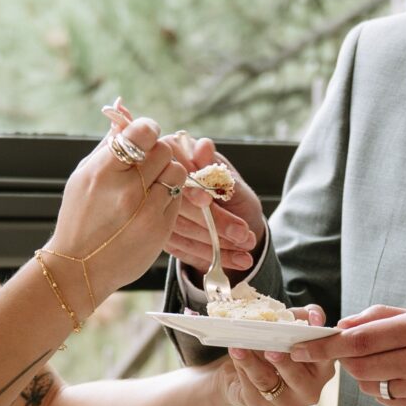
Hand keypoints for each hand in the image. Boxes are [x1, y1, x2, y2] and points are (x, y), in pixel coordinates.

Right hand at [46, 114, 186, 311]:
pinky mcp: (161, 229)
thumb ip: (107, 144)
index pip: (142, 132)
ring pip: (178, 172)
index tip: (144, 136)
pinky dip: (169, 196)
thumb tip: (123, 110)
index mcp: (103, 171)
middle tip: (148, 163)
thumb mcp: (84, 176)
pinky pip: (179, 197)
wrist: (79, 268)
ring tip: (151, 184)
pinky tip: (152, 203)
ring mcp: (147, 211)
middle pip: (164, 150)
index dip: (147, 129)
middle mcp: (127, 190)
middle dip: (158, 152)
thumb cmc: (79, 216)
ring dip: (168, 173)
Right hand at [161, 130, 263, 275]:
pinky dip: (212, 256)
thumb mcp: (233, 183)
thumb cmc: (236, 199)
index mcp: (177, 158)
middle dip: (215, 222)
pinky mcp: (161, 235)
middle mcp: (161, 183)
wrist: (238, 226)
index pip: (176, 173)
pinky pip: (183, 248)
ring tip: (247, 248)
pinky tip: (236, 260)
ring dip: (217, 243)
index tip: (207, 200)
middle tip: (244, 234)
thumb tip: (204, 146)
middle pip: (178, 204)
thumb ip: (218, 170)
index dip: (191, 188)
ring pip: (182, 229)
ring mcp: (157, 211)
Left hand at [218, 310, 336, 405]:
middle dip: (283, 362)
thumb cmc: (275, 344)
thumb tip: (314, 316)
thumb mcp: (291, 326)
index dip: (320, 344)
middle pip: (297, 377)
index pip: (326, 358)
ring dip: (252, 362)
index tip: (312, 327)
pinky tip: (236, 353)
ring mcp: (287, 402)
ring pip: (267, 380)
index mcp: (323, 368)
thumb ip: (304, 318)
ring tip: (240, 347)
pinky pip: (250, 385)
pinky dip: (242, 366)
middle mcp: (310, 390)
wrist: (243, 365)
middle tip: (272, 350)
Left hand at [335, 306, 405, 405]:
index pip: (360, 339)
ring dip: (366, 375)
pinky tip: (404, 379)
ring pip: (371, 387)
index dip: (325, 345)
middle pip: (359, 366)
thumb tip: (346, 323)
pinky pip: (390, 401)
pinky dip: (385, 390)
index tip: (301, 347)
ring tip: (387, 363)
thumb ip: (388, 317)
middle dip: (345, 360)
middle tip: (348, 351)